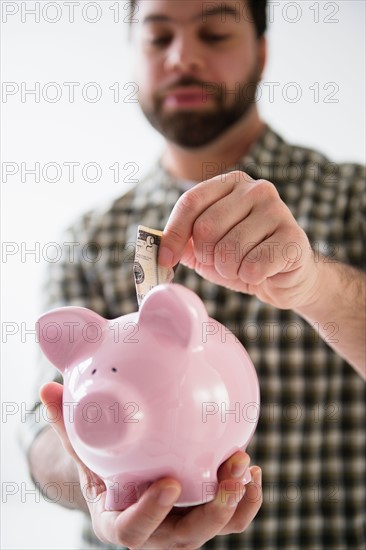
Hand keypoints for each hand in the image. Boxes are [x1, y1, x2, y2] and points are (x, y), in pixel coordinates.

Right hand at [40, 382, 261, 548]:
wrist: (125, 482)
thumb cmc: (103, 467)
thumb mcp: (85, 451)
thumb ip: (69, 425)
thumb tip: (47, 390)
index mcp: (119, 521)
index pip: (132, 531)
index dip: (151, 513)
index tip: (170, 484)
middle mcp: (156, 532)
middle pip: (187, 535)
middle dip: (213, 508)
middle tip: (230, 472)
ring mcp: (184, 527)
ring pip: (218, 528)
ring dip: (236, 500)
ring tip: (245, 463)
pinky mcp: (205, 515)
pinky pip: (234, 518)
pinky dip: (248, 499)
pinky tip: (254, 469)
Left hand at [159, 171, 318, 309]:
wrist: (285, 278)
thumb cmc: (243, 258)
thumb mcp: (207, 248)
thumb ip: (183, 243)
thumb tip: (156, 249)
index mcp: (231, 183)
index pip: (190, 202)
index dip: (173, 234)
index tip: (165, 259)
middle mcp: (256, 189)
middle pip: (206, 227)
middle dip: (207, 257)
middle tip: (221, 264)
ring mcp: (278, 211)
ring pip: (229, 249)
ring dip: (229, 270)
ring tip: (242, 268)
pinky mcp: (294, 237)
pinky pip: (253, 265)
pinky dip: (251, 277)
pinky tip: (263, 272)